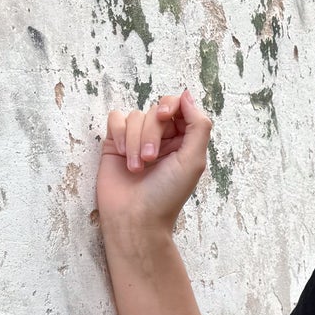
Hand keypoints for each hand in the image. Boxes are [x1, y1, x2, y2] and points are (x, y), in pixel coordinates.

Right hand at [96, 90, 211, 238]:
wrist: (135, 219)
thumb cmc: (166, 195)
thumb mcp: (193, 161)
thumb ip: (198, 125)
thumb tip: (187, 95)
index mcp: (183, 141)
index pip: (179, 107)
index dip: (172, 106)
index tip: (166, 117)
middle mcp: (161, 139)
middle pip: (156, 110)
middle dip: (152, 132)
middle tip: (150, 159)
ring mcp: (137, 140)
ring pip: (135, 116)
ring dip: (135, 141)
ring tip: (137, 168)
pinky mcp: (116, 143)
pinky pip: (116, 119)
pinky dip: (120, 134)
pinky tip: (122, 155)